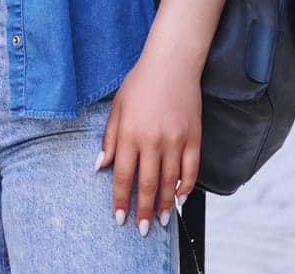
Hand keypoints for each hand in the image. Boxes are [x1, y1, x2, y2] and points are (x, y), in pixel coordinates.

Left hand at [97, 51, 200, 237]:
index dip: (120, 199)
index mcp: (129, 133)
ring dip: (165, 204)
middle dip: (143, 210)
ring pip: (170, 182)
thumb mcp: (116, 107)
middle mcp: (152, 140)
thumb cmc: (139, 84)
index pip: (122, 175)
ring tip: (162, 221)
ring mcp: (175, 140)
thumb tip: (100, 166)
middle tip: (142, 230)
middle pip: (146, 184)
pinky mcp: (194, 138)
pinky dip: (186, 187)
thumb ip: (109, 138)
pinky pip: (191, 170)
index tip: (118, 218)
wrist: (171, 64)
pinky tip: (180, 198)